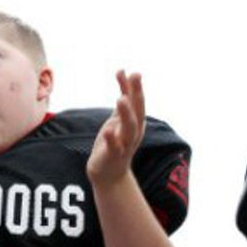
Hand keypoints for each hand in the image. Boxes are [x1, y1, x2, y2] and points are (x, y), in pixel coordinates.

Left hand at [88, 71, 145, 186]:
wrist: (109, 175)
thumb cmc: (114, 143)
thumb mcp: (118, 117)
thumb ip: (123, 97)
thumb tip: (124, 72)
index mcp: (136, 122)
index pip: (138, 102)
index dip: (135, 87)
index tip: (131, 71)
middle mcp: (133, 133)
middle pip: (138, 112)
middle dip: (136, 94)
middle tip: (134, 76)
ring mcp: (124, 145)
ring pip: (129, 128)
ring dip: (127, 114)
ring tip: (121, 99)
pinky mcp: (112, 156)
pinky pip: (114, 147)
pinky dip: (113, 139)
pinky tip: (109, 130)